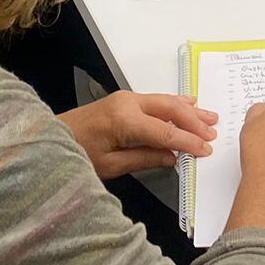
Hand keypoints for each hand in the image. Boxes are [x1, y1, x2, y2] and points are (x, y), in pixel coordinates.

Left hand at [58, 91, 217, 180]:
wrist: (51, 137)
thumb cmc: (77, 154)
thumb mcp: (111, 165)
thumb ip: (145, 158)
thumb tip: (174, 158)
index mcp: (125, 120)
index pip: (166, 132)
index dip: (188, 142)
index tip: (206, 149)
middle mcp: (128, 103)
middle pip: (170, 110)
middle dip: (194, 122)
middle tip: (214, 132)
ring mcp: (126, 98)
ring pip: (166, 101)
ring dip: (189, 110)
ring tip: (210, 117)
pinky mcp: (124, 100)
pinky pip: (156, 100)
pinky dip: (175, 104)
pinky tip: (188, 104)